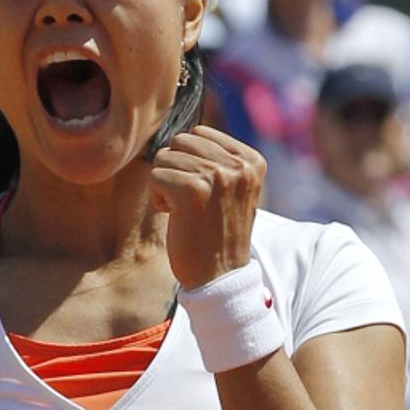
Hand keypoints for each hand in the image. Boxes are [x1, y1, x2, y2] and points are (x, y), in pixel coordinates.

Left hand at [149, 125, 265, 289]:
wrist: (220, 277)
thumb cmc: (219, 232)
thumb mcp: (232, 189)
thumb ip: (218, 158)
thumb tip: (184, 132)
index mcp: (252, 160)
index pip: (201, 132)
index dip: (191, 160)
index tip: (204, 191)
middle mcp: (238, 165)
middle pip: (181, 141)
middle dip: (176, 168)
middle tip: (190, 200)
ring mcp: (216, 175)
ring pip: (165, 157)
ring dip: (166, 184)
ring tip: (185, 210)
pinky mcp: (192, 190)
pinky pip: (156, 175)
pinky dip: (158, 198)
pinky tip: (176, 217)